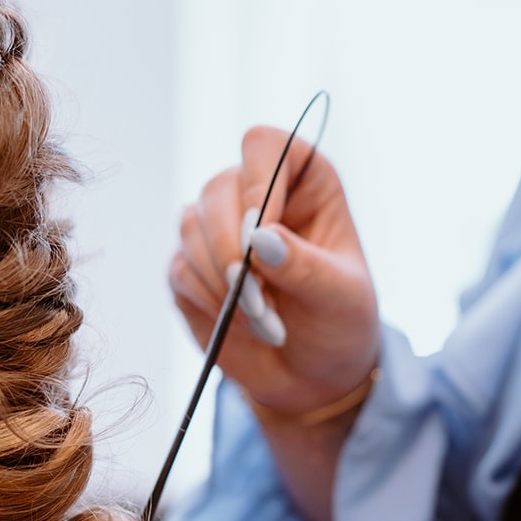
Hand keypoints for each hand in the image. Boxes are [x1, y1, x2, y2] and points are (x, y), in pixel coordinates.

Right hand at [168, 126, 378, 415]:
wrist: (312, 375)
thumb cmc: (338, 324)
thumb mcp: (340, 298)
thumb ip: (304, 266)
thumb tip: (260, 240)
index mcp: (302, 179)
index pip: (263, 146)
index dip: (257, 185)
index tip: (262, 239)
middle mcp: (256, 193)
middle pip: (218, 189)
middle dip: (232, 251)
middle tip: (261, 300)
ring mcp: (218, 228)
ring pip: (191, 228)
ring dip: (223, 283)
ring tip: (264, 319)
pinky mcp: (190, 266)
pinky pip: (180, 269)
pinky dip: (209, 300)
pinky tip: (241, 322)